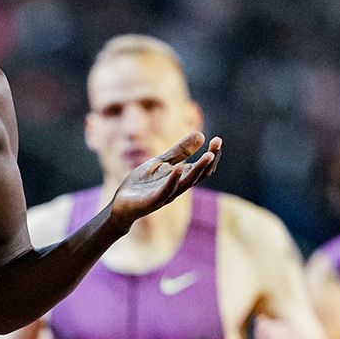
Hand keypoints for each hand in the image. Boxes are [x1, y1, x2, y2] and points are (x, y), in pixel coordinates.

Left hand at [104, 131, 221, 223]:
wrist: (121, 203)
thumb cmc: (142, 183)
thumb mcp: (161, 162)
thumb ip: (180, 151)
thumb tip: (201, 134)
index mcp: (181, 178)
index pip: (203, 168)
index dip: (212, 155)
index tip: (218, 140)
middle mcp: (177, 187)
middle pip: (199, 175)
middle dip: (210, 160)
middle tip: (217, 144)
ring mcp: (166, 195)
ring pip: (186, 183)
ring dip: (198, 169)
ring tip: (208, 155)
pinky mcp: (152, 201)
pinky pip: (165, 191)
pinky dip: (172, 180)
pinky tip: (177, 167)